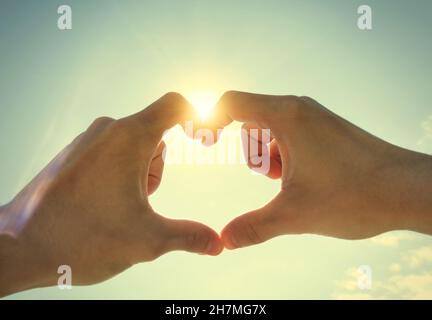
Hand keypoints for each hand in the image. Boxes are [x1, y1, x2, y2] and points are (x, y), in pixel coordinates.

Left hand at [0, 93, 222, 296]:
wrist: (19, 247)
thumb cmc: (81, 238)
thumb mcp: (146, 240)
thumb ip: (188, 236)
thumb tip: (217, 243)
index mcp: (130, 137)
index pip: (175, 105)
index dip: (196, 118)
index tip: (202, 140)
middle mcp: (107, 130)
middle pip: (155, 137)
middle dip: (157, 169)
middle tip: (140, 201)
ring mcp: (87, 141)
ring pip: (133, 148)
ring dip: (138, 176)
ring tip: (118, 207)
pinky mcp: (74, 154)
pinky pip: (110, 155)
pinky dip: (117, 176)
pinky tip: (101, 205)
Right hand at [204, 91, 431, 248]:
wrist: (408, 191)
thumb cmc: (354, 195)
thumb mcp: (295, 214)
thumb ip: (254, 227)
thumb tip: (224, 240)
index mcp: (286, 116)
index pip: (232, 102)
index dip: (209, 121)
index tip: (204, 144)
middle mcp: (299, 109)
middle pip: (250, 121)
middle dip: (251, 153)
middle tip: (273, 177)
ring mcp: (314, 119)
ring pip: (271, 131)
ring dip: (269, 158)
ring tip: (290, 181)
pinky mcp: (325, 130)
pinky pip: (290, 137)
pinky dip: (286, 158)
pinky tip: (303, 179)